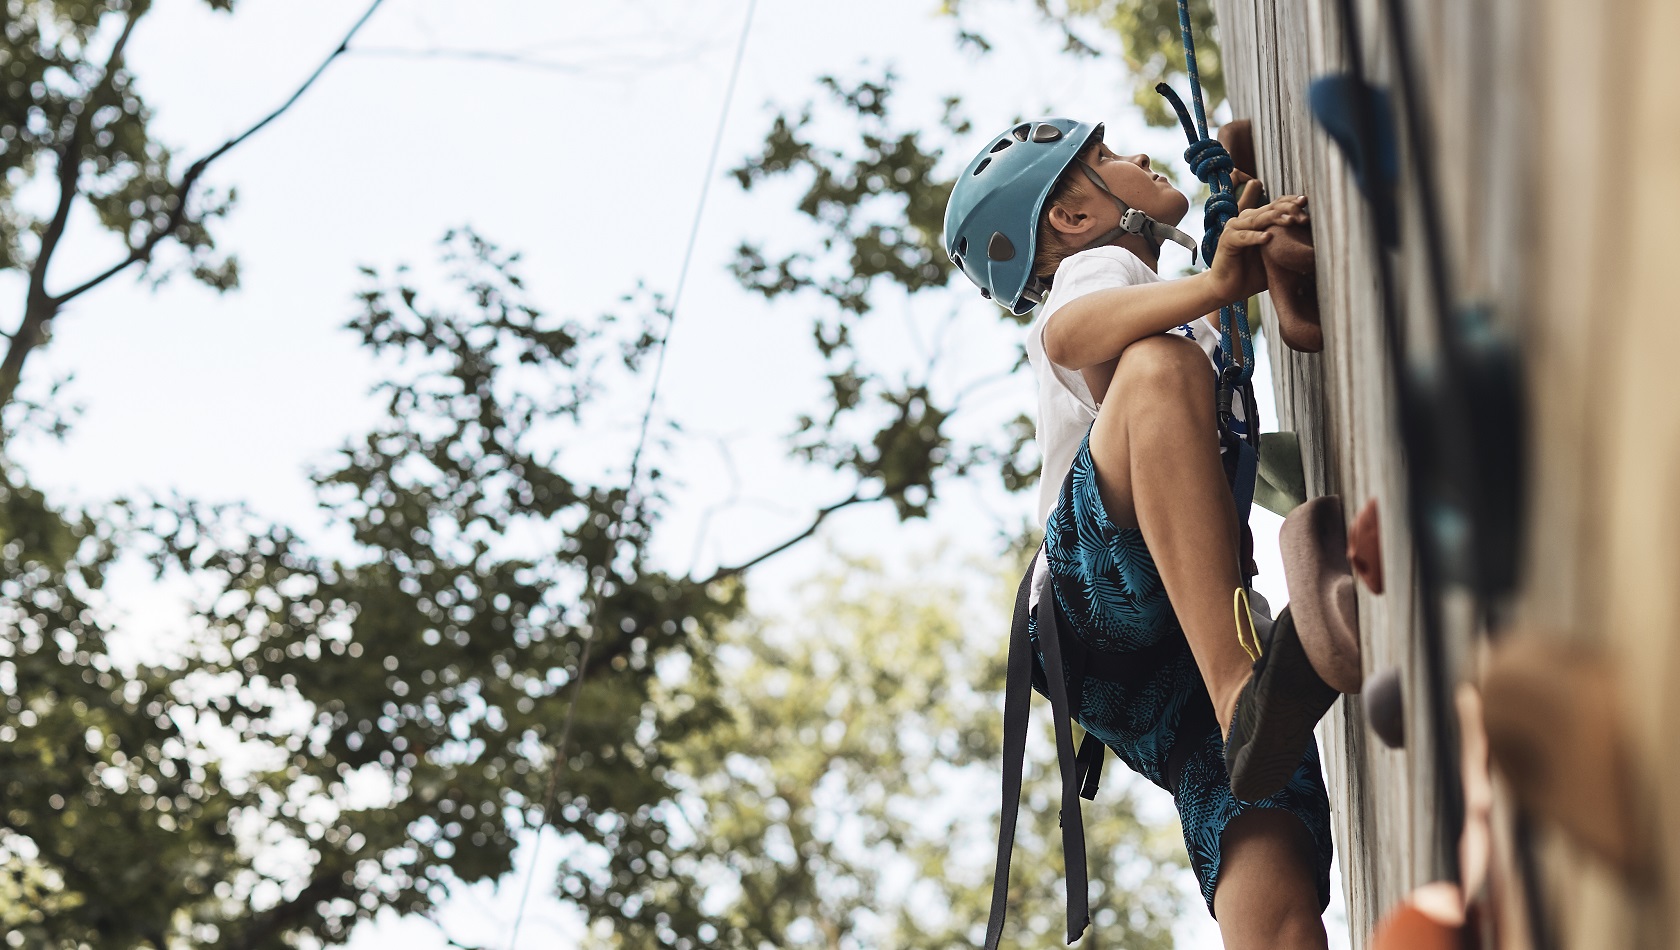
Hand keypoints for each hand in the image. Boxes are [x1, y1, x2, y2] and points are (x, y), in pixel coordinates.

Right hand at [1207, 183, 1309, 303]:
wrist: (1229, 290)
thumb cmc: (1254, 274)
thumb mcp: (1277, 258)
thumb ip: (1290, 247)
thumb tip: (1318, 247)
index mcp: (1258, 220)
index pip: (1277, 204)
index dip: (1292, 201)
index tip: (1307, 203)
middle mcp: (1246, 219)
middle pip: (1270, 208)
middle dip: (1289, 210)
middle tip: (1305, 218)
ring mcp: (1235, 228)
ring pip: (1258, 218)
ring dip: (1275, 219)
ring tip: (1291, 222)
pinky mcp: (1227, 241)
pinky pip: (1243, 236)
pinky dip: (1255, 237)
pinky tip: (1268, 238)